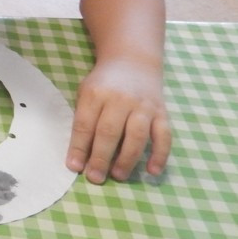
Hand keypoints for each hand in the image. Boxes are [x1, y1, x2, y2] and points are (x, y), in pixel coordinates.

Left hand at [66, 56, 170, 183]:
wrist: (132, 61)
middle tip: (95, 178)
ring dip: (127, 159)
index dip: (79, 147)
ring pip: (137, 135)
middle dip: (101, 157)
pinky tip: (152, 171)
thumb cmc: (103, 83)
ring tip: (117, 176)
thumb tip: (79, 155)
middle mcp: (120, 99)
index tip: (74, 167)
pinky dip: (160, 155)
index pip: (84, 124)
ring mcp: (143, 106)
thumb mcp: (86, 93)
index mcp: (95, 93)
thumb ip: (84, 119)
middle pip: (109, 132)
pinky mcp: (162, 113)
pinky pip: (164, 136)